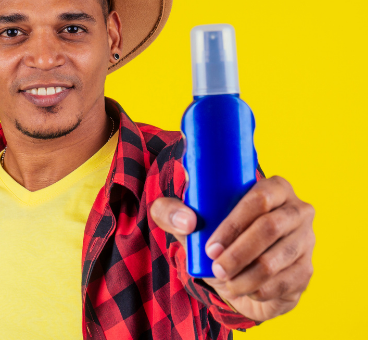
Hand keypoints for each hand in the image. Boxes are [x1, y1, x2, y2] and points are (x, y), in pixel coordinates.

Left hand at [150, 175, 314, 322]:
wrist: (233, 262)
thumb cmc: (211, 230)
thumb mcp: (185, 219)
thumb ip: (170, 211)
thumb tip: (188, 222)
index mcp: (273, 187)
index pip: (259, 199)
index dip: (234, 224)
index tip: (210, 246)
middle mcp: (297, 210)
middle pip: (270, 229)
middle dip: (238, 253)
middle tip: (215, 267)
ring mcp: (307, 241)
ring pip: (276, 261)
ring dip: (245, 276)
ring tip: (224, 281)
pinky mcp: (307, 270)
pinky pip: (283, 284)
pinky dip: (258, 290)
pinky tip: (243, 289)